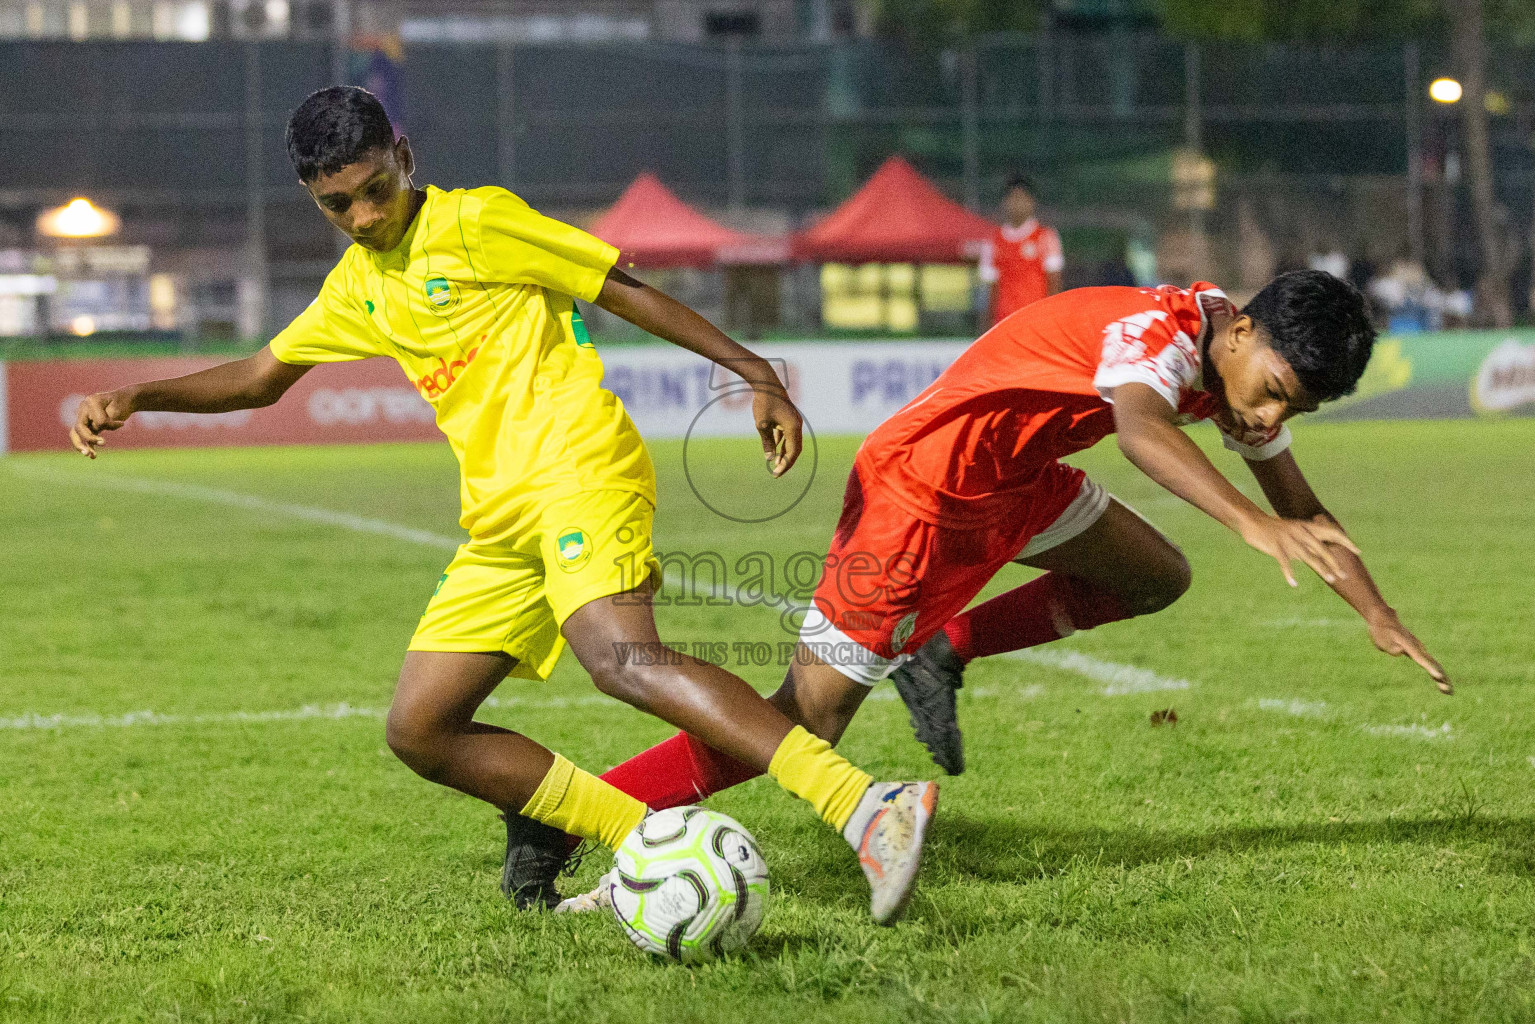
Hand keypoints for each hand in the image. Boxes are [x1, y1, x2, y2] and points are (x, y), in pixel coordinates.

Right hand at [70, 390, 133, 457]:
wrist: (124, 401)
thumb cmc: (122, 403)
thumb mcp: (118, 410)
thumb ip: (106, 420)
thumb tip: (97, 429)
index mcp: (91, 402)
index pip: (97, 420)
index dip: (109, 425)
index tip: (121, 423)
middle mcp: (83, 409)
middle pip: (79, 428)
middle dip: (88, 439)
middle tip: (103, 444)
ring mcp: (84, 418)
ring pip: (76, 434)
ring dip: (81, 445)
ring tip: (89, 455)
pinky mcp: (88, 426)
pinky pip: (84, 437)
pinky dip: (88, 446)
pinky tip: (93, 456)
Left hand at [752, 387, 801, 476]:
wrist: (766, 383)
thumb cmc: (764, 403)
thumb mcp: (762, 425)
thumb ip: (767, 442)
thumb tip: (769, 458)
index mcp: (793, 427)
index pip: (792, 452)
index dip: (785, 464)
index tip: (776, 473)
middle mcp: (797, 425)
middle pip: (795, 449)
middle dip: (786, 462)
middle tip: (777, 473)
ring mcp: (794, 421)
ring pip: (792, 442)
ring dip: (784, 453)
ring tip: (775, 464)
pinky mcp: (788, 419)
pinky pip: (787, 435)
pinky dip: (782, 443)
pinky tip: (774, 450)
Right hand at [1239, 513, 1359, 586]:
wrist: (1252, 521)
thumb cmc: (1273, 528)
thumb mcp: (1293, 530)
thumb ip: (1306, 539)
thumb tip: (1320, 552)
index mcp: (1305, 527)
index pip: (1331, 532)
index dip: (1345, 541)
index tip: (1358, 551)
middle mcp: (1300, 532)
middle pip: (1322, 549)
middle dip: (1334, 563)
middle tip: (1344, 575)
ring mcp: (1288, 539)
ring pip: (1308, 556)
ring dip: (1322, 569)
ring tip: (1331, 579)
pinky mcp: (1276, 546)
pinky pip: (1284, 563)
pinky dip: (1289, 574)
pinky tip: (1293, 583)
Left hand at [1368, 609, 1450, 694]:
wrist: (1383, 618)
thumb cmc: (1381, 631)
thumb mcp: (1382, 640)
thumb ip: (1391, 647)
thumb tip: (1400, 651)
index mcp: (1410, 646)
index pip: (1421, 660)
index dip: (1430, 669)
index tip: (1439, 677)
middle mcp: (1417, 647)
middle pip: (1433, 664)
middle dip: (1442, 678)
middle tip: (1449, 692)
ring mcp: (1418, 648)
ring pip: (1433, 663)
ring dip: (1441, 676)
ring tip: (1448, 691)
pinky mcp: (1416, 649)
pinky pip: (1429, 662)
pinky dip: (1435, 670)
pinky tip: (1439, 678)